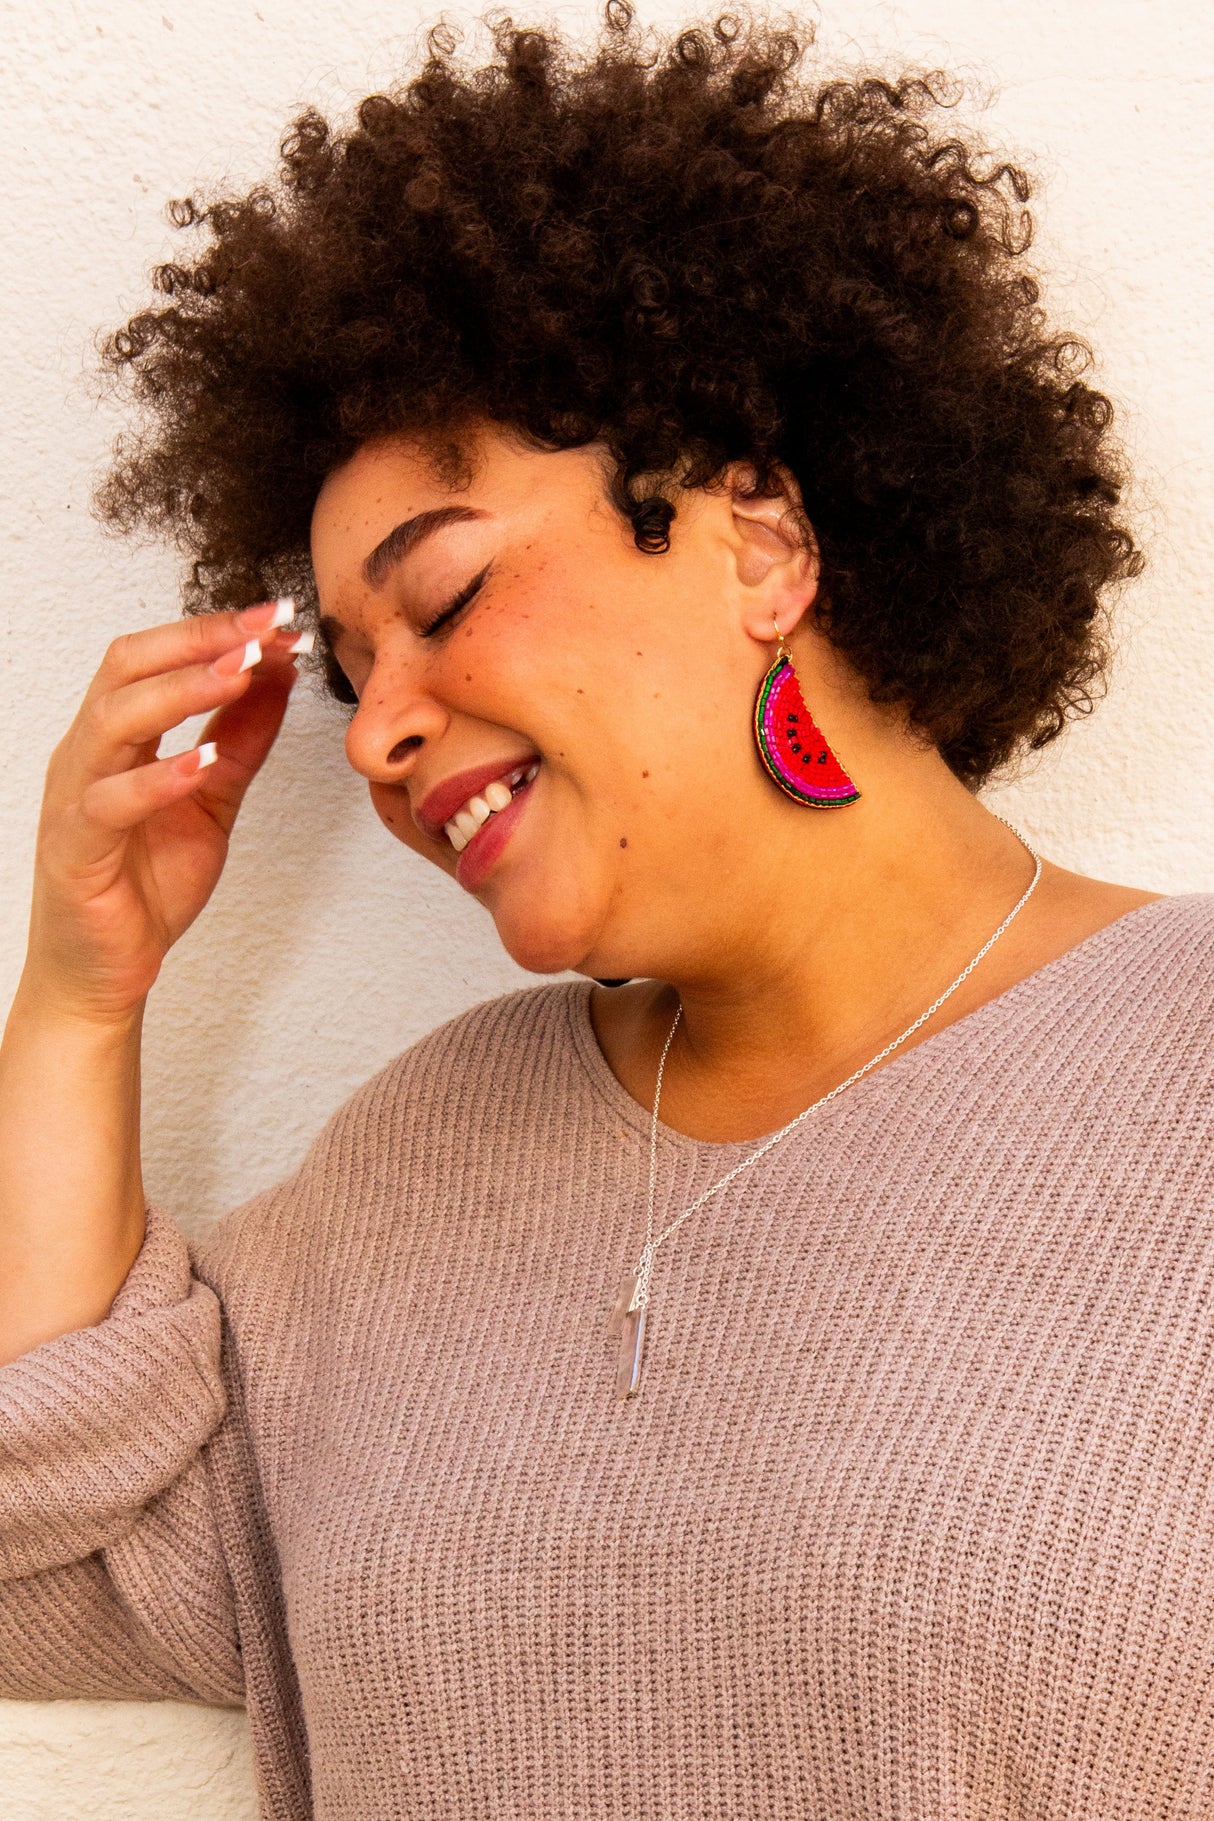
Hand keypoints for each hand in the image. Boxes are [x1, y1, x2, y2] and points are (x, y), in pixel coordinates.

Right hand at [21, 600, 308, 1023]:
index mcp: (116, 737)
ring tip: (242, 672)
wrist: (106, 971)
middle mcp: (87, 754)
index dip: (214, 631)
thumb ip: (239, 739)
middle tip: (267, 628)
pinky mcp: (76, 849)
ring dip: (182, 690)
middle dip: (200, 640)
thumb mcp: (212, 798)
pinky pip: (110, 802)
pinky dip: (156, 778)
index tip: (280, 618)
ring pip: (115, 721)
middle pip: (127, 668)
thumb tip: (279, 674)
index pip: (154, 657)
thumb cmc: (145, 884)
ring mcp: (75, 798)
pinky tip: (200, 763)